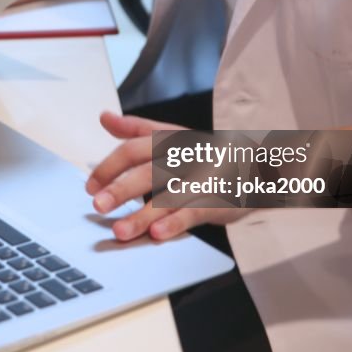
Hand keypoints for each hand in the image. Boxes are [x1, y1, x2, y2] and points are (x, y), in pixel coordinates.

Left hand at [87, 111, 251, 240]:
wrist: (260, 165)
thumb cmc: (208, 154)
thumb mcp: (174, 136)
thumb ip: (138, 129)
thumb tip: (104, 117)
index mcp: (173, 139)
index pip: (135, 148)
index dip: (110, 166)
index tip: (90, 185)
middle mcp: (187, 156)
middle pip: (149, 170)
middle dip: (121, 189)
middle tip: (98, 204)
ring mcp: (204, 178)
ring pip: (169, 196)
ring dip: (142, 215)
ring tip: (120, 230)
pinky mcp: (219, 200)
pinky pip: (194, 212)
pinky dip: (175, 223)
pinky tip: (157, 234)